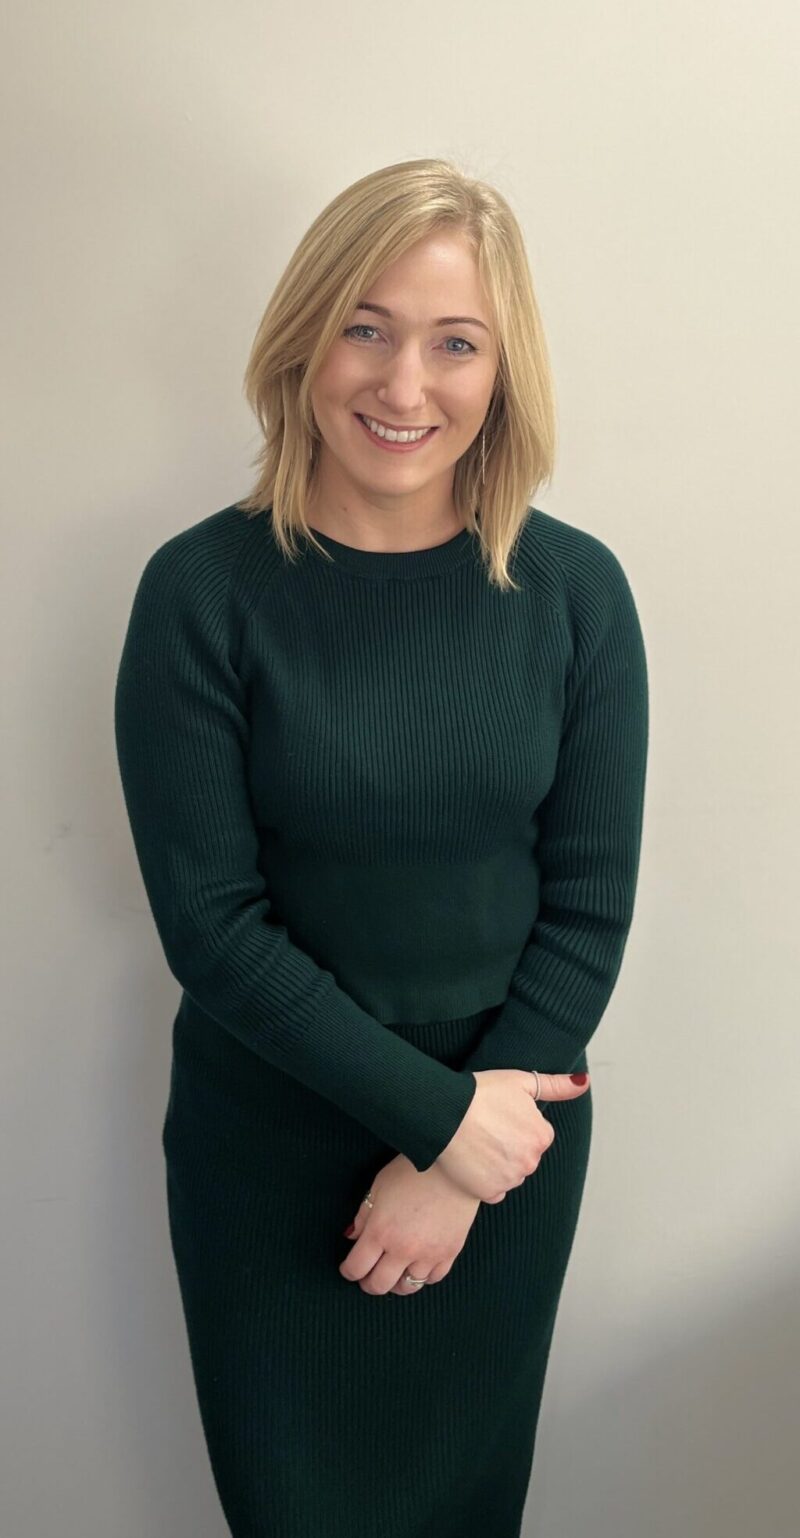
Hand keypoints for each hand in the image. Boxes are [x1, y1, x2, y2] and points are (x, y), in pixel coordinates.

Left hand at [339, 1153, 480, 1295]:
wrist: (454, 1165)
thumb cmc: (413, 1169)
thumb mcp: (379, 1186)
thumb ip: (364, 1215)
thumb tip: (352, 1236)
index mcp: (380, 1231)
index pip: (357, 1268)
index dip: (348, 1272)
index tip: (349, 1269)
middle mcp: (403, 1249)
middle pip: (379, 1285)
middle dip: (368, 1284)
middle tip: (367, 1277)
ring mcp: (428, 1254)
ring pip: (407, 1287)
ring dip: (396, 1284)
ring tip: (393, 1275)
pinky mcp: (449, 1253)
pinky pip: (433, 1279)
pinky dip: (422, 1277)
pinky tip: (417, 1268)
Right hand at [435, 1068, 590, 1202]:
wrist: (444, 1112)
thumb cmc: (480, 1093)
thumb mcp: (521, 1081)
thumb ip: (556, 1085)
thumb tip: (583, 1081)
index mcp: (541, 1137)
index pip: (536, 1135)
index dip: (516, 1123)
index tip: (499, 1114)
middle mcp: (531, 1162)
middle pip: (524, 1155)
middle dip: (509, 1145)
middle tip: (486, 1127)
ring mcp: (510, 1180)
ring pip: (510, 1173)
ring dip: (498, 1163)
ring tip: (476, 1141)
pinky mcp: (488, 1193)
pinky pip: (494, 1190)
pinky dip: (486, 1180)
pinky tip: (473, 1160)